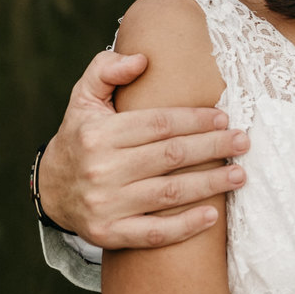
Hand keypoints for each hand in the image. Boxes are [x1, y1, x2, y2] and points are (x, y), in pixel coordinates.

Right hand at [37, 50, 249, 248]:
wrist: (50, 188)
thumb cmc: (82, 135)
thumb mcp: (84, 97)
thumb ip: (106, 70)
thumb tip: (141, 59)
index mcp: (98, 134)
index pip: (159, 124)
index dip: (195, 120)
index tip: (224, 117)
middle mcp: (101, 170)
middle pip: (170, 156)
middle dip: (213, 147)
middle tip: (243, 142)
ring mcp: (105, 205)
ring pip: (168, 194)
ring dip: (209, 184)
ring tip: (240, 175)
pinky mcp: (108, 234)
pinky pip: (153, 234)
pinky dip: (184, 227)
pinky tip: (212, 216)